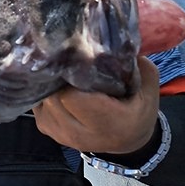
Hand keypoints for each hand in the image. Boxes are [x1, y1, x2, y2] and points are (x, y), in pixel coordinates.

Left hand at [33, 56, 159, 153]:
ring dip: (49, 84)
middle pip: (54, 97)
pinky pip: (37, 104)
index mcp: (107, 124)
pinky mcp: (46, 130)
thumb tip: (121, 41)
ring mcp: (59, 134)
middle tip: (64, 58)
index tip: (77, 59)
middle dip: (57, 76)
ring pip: (42, 100)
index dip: (71, 76)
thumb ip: (140, 69)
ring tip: (59, 70)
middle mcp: (79, 134)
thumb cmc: (136, 114)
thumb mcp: (147, 93)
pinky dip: (44, 92)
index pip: (73, 97)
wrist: (125, 144)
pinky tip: (56, 83)